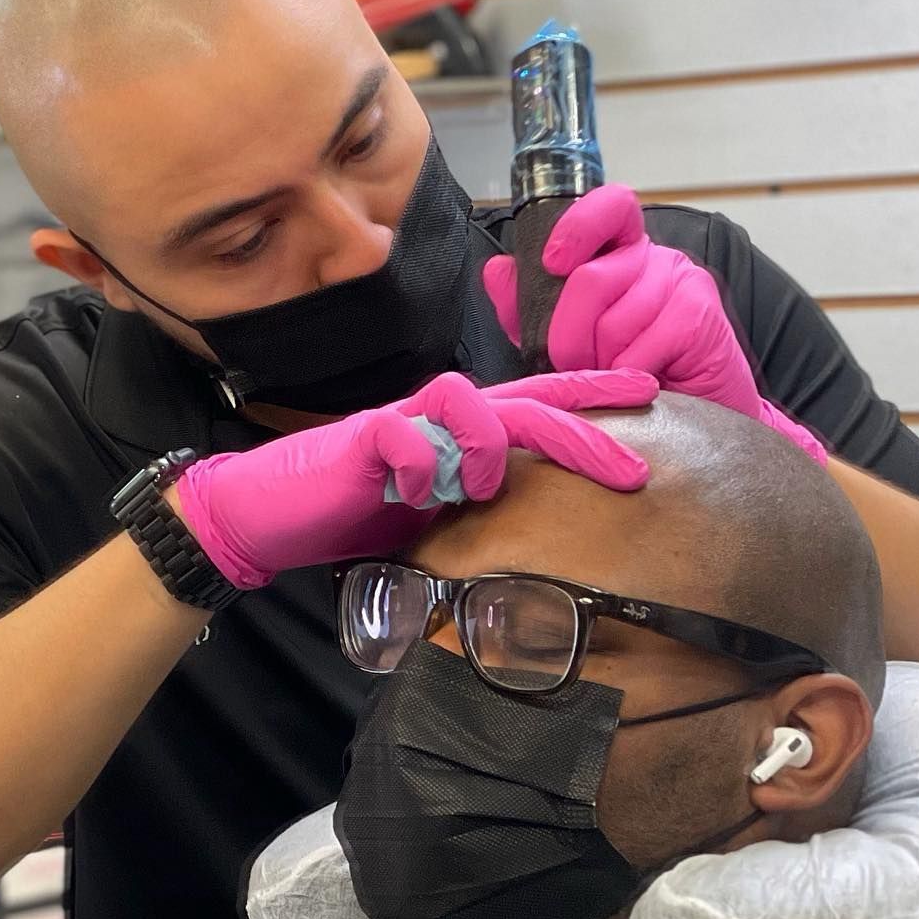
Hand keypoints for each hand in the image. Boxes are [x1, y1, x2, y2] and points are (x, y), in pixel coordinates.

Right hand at [174, 368, 658, 588]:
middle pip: (520, 400)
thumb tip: (530, 526)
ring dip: (486, 446)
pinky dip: (420, 465)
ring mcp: (399, 424)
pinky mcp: (359, 441)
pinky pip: (403, 434)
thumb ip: (475, 507)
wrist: (267, 516)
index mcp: (459, 434)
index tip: (652, 394)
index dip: (591, 392)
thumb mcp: (431, 515)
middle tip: (633, 469)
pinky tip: (414, 495)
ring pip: (464, 397)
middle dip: (580, 428)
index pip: (535, 403)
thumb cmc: (350, 512)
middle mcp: (435, 419)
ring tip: (478, 489)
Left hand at [483, 185, 825, 464]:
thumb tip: (497, 271)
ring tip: (613, 377)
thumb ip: (529, 307)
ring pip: (614, 321)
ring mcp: (682, 281)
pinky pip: (642, 348)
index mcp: (618, 251)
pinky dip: (628, 376)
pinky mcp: (700, 315)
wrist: (692, 417)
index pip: (607, 207)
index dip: (576, 227)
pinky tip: (640, 385)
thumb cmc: (627, 372)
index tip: (552, 263)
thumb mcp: (567, 339)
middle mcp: (653, 257)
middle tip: (574, 365)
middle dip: (567, 336)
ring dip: (601, 364)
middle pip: (591, 280)